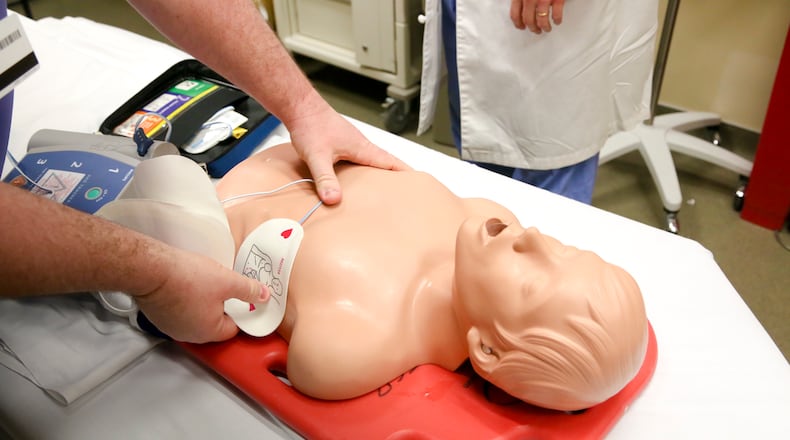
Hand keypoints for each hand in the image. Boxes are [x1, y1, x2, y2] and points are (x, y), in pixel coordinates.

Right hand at [132, 245, 269, 342]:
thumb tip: (263, 295)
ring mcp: (171, 327)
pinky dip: (184, 300)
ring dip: (202, 302)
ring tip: (203, 283)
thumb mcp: (228, 281)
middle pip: (215, 323)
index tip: (242, 297)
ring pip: (196, 316)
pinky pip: (179, 310)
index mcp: (209, 332)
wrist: (150, 269)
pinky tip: (185, 284)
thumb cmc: (187, 278)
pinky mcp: (158, 316)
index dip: (241, 311)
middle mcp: (190, 335)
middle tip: (223, 286)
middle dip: (221, 306)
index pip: (234, 327)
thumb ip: (248, 290)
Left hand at [286, 104, 409, 204]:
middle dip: (395, 175)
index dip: (405, 172)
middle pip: (384, 162)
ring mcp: (350, 143)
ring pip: (370, 160)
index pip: (390, 162)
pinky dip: (362, 168)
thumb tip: (334, 199)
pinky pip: (357, 158)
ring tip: (382, 188)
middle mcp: (360, 145)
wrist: (300, 106)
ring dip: (378, 171)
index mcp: (362, 148)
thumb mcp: (318, 156)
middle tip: (404, 190)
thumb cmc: (311, 126)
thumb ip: (326, 178)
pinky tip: (353, 177)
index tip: (418, 182)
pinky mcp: (340, 143)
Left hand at [510, 0, 564, 33]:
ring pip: (541, 20)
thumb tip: (522, 9)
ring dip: (544, 27)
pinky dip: (557, 20)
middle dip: (533, 28)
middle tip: (536, 30)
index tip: (522, 27)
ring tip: (547, 29)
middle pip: (528, 20)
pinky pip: (556, 14)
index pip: (515, 15)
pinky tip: (557, 21)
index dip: (518, 24)